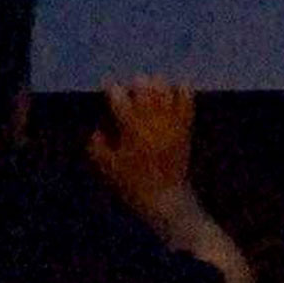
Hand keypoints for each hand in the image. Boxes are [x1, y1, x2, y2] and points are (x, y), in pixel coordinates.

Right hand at [87, 75, 195, 214]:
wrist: (165, 199)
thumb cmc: (133, 184)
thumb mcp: (107, 167)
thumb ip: (97, 146)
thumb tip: (97, 130)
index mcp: (130, 129)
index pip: (119, 99)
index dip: (113, 90)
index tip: (111, 87)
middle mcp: (150, 122)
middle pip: (144, 90)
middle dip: (137, 84)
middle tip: (133, 85)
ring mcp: (169, 125)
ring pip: (164, 95)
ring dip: (157, 86)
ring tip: (153, 83)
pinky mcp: (183, 131)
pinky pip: (186, 108)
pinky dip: (184, 95)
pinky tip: (181, 85)